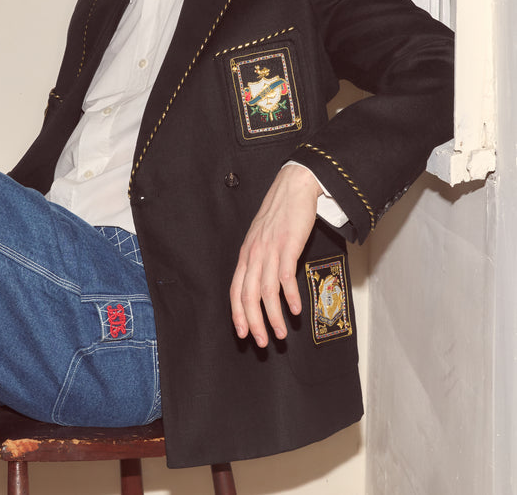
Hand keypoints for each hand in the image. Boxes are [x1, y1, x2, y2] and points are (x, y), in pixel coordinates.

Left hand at [229, 165, 321, 347]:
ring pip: (266, 291)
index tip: (243, 334)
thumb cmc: (279, 213)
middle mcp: (254, 253)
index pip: (235, 290)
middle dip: (254, 323)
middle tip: (262, 342)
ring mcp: (270, 249)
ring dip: (273, 316)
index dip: (237, 314)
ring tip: (281, 333)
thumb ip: (259, 259)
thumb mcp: (262, 237)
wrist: (293, 187)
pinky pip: (285, 276)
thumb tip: (261, 284)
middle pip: (248, 295)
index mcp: (246, 254)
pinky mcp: (288, 244)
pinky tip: (295, 310)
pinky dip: (289, 296)